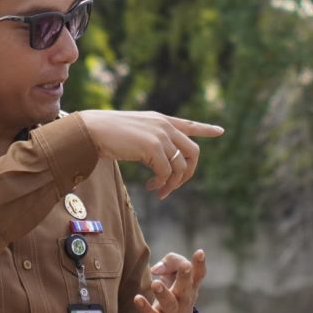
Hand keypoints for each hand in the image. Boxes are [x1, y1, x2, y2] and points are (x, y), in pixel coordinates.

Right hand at [79, 110, 224, 196]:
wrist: (92, 130)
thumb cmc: (108, 134)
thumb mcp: (135, 132)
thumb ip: (151, 140)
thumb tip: (163, 159)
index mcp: (161, 120)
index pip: (190, 125)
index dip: (206, 129)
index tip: (220, 131)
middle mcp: (165, 126)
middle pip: (192, 152)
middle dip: (188, 173)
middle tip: (174, 186)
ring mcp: (160, 135)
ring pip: (181, 166)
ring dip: (173, 183)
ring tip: (160, 191)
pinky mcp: (153, 147)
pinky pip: (166, 172)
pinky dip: (161, 184)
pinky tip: (152, 187)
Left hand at [136, 250, 206, 312]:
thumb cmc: (175, 295)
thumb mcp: (176, 278)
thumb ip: (171, 263)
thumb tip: (156, 268)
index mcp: (191, 287)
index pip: (198, 275)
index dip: (200, 264)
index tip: (200, 252)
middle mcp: (184, 299)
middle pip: (186, 288)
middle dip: (185, 277)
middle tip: (186, 266)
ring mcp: (171, 312)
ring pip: (169, 303)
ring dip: (163, 293)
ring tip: (155, 283)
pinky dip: (145, 308)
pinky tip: (137, 298)